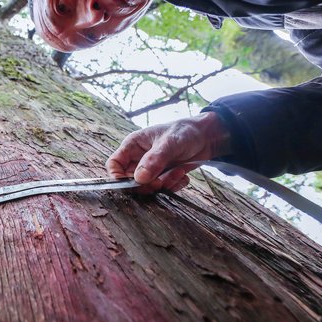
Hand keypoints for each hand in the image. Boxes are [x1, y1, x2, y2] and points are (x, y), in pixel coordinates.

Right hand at [106, 112, 230, 191]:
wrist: (207, 136)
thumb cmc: (185, 131)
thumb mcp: (170, 142)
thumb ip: (154, 160)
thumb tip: (139, 179)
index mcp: (133, 145)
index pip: (114, 164)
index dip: (117, 177)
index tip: (132, 184)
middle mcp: (139, 158)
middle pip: (130, 180)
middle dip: (146, 185)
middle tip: (161, 182)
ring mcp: (151, 169)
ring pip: (147, 187)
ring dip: (164, 185)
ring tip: (178, 172)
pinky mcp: (163, 176)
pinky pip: (162, 189)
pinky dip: (173, 186)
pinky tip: (183, 175)